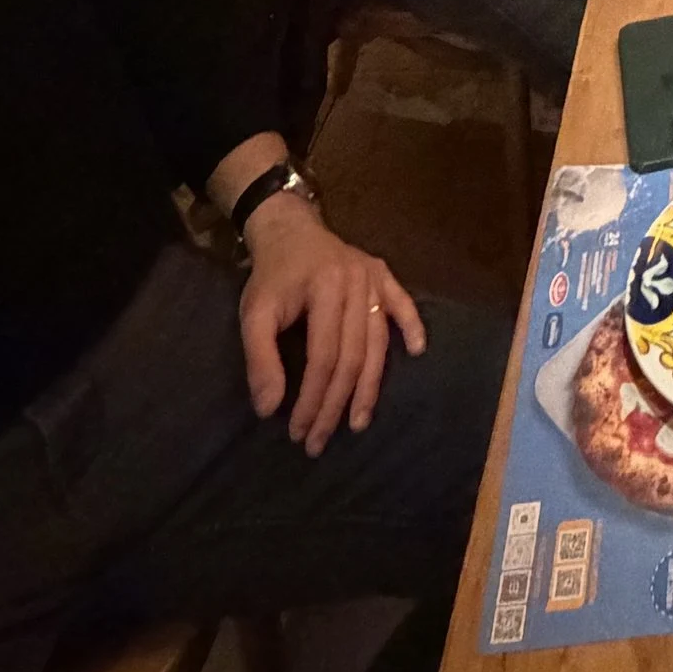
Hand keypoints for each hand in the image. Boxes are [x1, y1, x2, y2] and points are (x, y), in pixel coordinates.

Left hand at [238, 194, 426, 453]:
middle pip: (353, 357)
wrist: (289, 231)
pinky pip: (403, 303)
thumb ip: (260, 359)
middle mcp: (356, 282)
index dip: (312, 399)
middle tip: (319, 440)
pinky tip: (417, 352)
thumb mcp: (254, 314)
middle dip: (335, 404)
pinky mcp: (384, 274)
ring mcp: (374, 277)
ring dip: (369, 387)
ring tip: (358, 423)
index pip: (324, 357)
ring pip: (377, 342)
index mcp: (325, 289)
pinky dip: (412, 326)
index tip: (298, 431)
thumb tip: (269, 409)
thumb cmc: (272, 276)